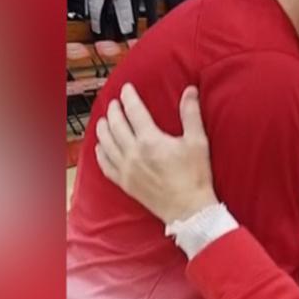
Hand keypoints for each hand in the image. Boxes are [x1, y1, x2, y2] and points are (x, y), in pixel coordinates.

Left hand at [93, 84, 219, 222]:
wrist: (189, 209)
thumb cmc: (195, 176)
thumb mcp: (198, 142)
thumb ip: (191, 114)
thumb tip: (190, 90)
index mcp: (150, 140)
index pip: (133, 111)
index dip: (129, 97)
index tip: (127, 88)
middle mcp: (133, 153)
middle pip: (115, 124)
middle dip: (114, 110)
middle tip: (115, 103)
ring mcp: (125, 169)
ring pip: (105, 142)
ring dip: (103, 128)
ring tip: (105, 120)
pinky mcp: (124, 183)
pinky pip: (104, 164)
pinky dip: (100, 152)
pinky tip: (101, 147)